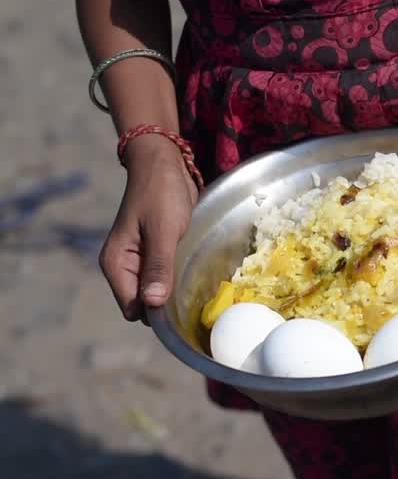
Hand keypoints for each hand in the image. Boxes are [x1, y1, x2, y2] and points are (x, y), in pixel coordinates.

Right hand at [99, 136, 197, 321]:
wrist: (163, 165)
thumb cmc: (161, 194)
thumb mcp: (162, 230)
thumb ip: (158, 266)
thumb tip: (153, 303)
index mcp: (117, 264)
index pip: (133, 307)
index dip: (156, 313)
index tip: (183, 311)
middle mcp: (124, 267)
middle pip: (144, 305)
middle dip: (166, 306)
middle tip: (197, 300)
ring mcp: (139, 262)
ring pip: (156, 294)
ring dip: (174, 294)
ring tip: (199, 290)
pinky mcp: (155, 256)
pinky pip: (164, 280)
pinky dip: (177, 282)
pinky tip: (196, 279)